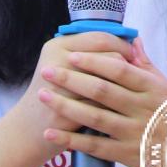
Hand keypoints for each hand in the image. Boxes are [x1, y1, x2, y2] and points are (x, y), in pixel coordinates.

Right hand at [7, 31, 135, 161]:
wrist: (29, 129)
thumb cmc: (54, 94)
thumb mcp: (65, 64)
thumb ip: (95, 51)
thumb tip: (135, 42)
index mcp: (57, 45)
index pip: (99, 37)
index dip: (121, 44)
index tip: (133, 53)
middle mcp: (57, 61)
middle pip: (106, 56)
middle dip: (126, 64)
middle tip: (137, 72)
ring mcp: (60, 87)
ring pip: (106, 81)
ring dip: (122, 86)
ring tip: (131, 88)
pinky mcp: (66, 111)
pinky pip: (101, 105)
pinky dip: (114, 106)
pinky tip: (121, 107)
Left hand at [36, 36, 166, 166]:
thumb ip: (148, 66)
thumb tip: (132, 40)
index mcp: (153, 89)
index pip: (119, 70)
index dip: (94, 62)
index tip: (72, 54)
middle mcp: (142, 109)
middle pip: (102, 91)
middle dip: (72, 79)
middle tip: (48, 70)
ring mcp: (134, 133)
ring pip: (95, 117)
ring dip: (66, 106)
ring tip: (43, 96)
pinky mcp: (127, 155)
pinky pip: (95, 147)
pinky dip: (72, 140)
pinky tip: (52, 133)